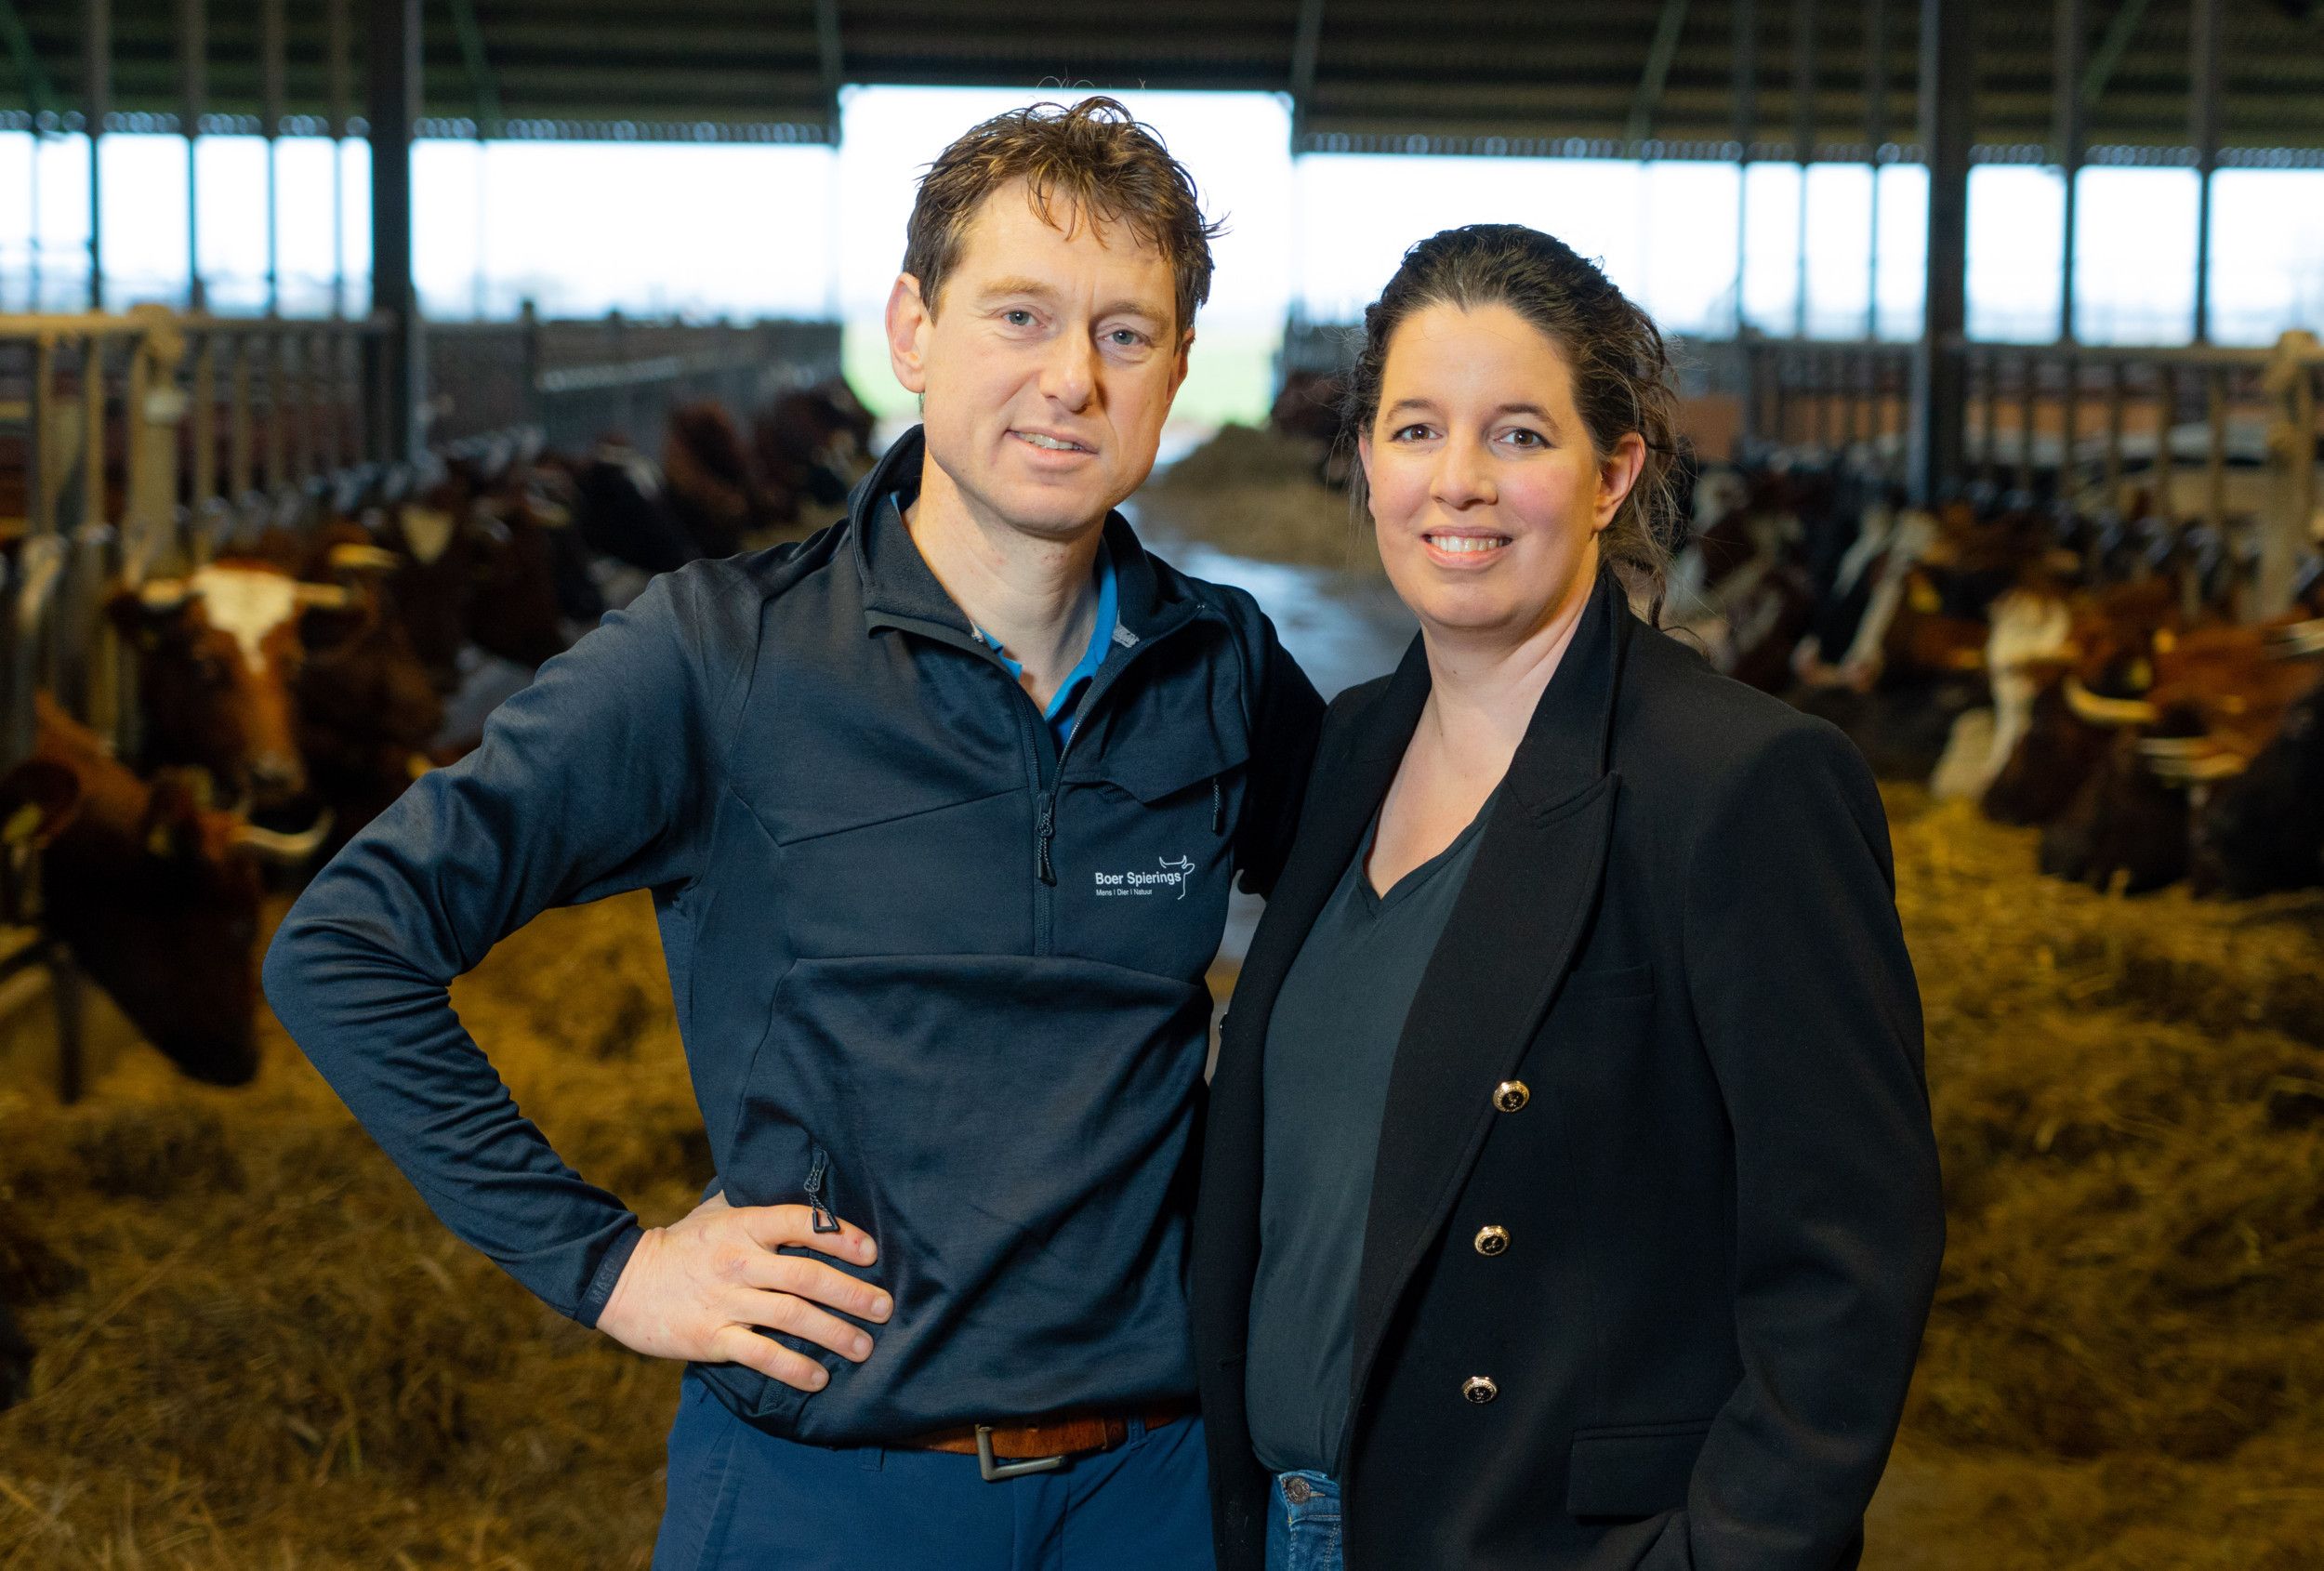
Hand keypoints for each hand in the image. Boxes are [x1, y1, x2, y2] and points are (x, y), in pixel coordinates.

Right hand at [596, 1190, 890, 1391]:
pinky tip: (819, 1378)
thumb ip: (757, 1205)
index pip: (800, 1224)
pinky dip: (793, 1368)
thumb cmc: (681, 1244)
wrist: (622, 1281)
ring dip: (833, 1333)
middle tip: (885, 1309)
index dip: (840, 1236)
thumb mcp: (716, 1212)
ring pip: (791, 1317)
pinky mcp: (711, 1337)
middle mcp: (739, 1261)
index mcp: (743, 1225)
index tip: (872, 1253)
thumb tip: (806, 1195)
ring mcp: (725, 1300)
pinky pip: (761, 1354)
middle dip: (852, 1293)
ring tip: (864, 1347)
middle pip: (806, 1275)